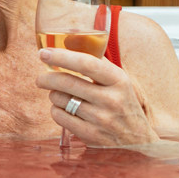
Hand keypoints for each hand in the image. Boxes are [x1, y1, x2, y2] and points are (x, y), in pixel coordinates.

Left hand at [37, 48, 159, 146]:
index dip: (62, 56)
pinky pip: (59, 116)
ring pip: (60, 99)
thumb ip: (98, 62)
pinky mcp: (90, 135)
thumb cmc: (123, 104)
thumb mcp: (119, 81)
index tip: (44, 52)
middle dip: (46, 78)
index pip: (86, 63)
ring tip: (62, 96)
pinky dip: (56, 110)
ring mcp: (100, 119)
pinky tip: (65, 110)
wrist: (138, 140)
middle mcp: (111, 99)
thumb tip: (70, 37)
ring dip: (54, 95)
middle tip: (40, 78)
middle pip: (67, 82)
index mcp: (118, 80)